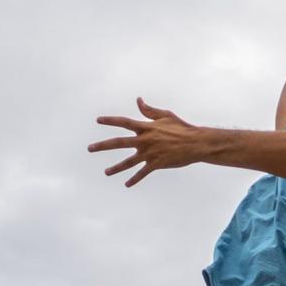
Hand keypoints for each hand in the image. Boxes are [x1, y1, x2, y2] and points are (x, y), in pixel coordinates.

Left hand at [88, 99, 207, 186]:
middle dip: (103, 145)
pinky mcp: (156, 164)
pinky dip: (134, 179)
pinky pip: (142, 173)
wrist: (195, 143)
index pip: (124, 122)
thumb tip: (138, 100)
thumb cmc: (182, 127)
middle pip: (119, 142)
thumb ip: (149, 110)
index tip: (98, 120)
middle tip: (90, 148)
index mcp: (146, 127)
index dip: (110, 120)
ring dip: (116, 168)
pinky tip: (126, 184)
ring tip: (106, 172)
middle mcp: (144, 140)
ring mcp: (149, 153)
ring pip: (128, 162)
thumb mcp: (165, 115)